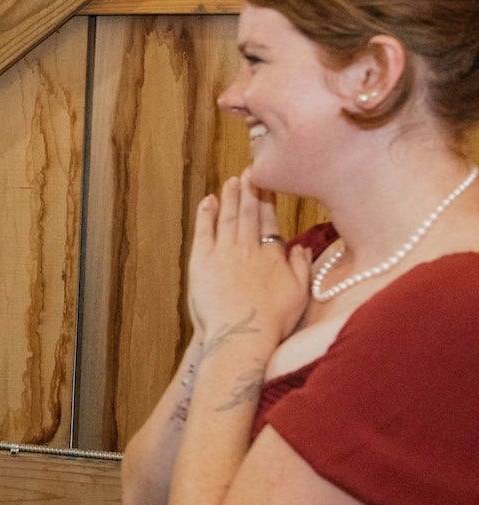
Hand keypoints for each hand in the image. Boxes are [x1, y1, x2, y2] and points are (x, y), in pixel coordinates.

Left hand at [187, 171, 310, 341]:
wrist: (243, 333)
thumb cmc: (273, 320)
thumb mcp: (300, 294)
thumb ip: (302, 267)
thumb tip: (301, 247)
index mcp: (272, 255)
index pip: (269, 221)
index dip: (267, 200)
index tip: (266, 183)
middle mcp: (248, 248)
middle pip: (248, 213)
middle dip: (249, 190)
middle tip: (249, 171)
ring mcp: (224, 252)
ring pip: (227, 217)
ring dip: (229, 197)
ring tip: (231, 181)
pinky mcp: (202, 260)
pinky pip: (203, 231)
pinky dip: (206, 214)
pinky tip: (207, 201)